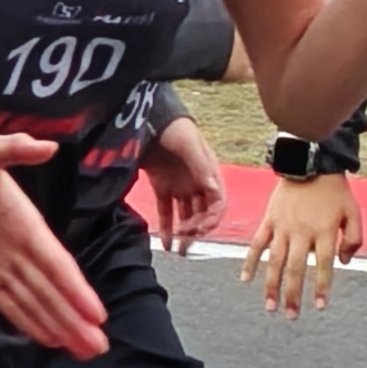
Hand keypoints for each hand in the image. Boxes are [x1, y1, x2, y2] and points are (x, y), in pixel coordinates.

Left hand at [0, 116, 106, 360]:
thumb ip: (12, 150)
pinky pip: (7, 302)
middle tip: (100, 347)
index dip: (75, 289)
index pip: (56, 263)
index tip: (97, 314)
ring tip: (85, 351)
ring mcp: (1, 264)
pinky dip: (27, 321)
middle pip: (52, 290)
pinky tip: (48, 339)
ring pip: (35, 301)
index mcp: (26, 223)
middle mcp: (20, 249)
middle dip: (75, 319)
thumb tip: (44, 146)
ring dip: (59, 325)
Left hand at [139, 114, 228, 255]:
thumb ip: (202, 167)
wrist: (148, 117)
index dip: (213, 219)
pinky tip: (166, 242)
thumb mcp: (190, 144)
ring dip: (184, 233)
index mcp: (209, 173)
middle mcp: (197, 182)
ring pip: (185, 216)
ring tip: (179, 250)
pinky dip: (166, 228)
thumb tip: (214, 190)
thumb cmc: (174, 126)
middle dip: (198, 229)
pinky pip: (166, 211)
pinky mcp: (161, 186)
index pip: (218, 203)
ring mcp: (179, 185)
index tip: (201, 229)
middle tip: (187, 241)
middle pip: (203, 213)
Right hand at [243, 173, 362, 317]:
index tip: (319, 307)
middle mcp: (301, 232)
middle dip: (293, 295)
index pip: (323, 266)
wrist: (310, 162)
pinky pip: (257, 244)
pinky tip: (245, 280)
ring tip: (270, 306)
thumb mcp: (353, 212)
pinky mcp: (269, 220)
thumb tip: (344, 262)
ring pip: (274, 262)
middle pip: (295, 269)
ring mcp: (282, 227)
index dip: (321, 287)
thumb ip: (353, 239)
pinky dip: (250, 262)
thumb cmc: (334, 190)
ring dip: (271, 286)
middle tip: (291, 316)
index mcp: (323, 231)